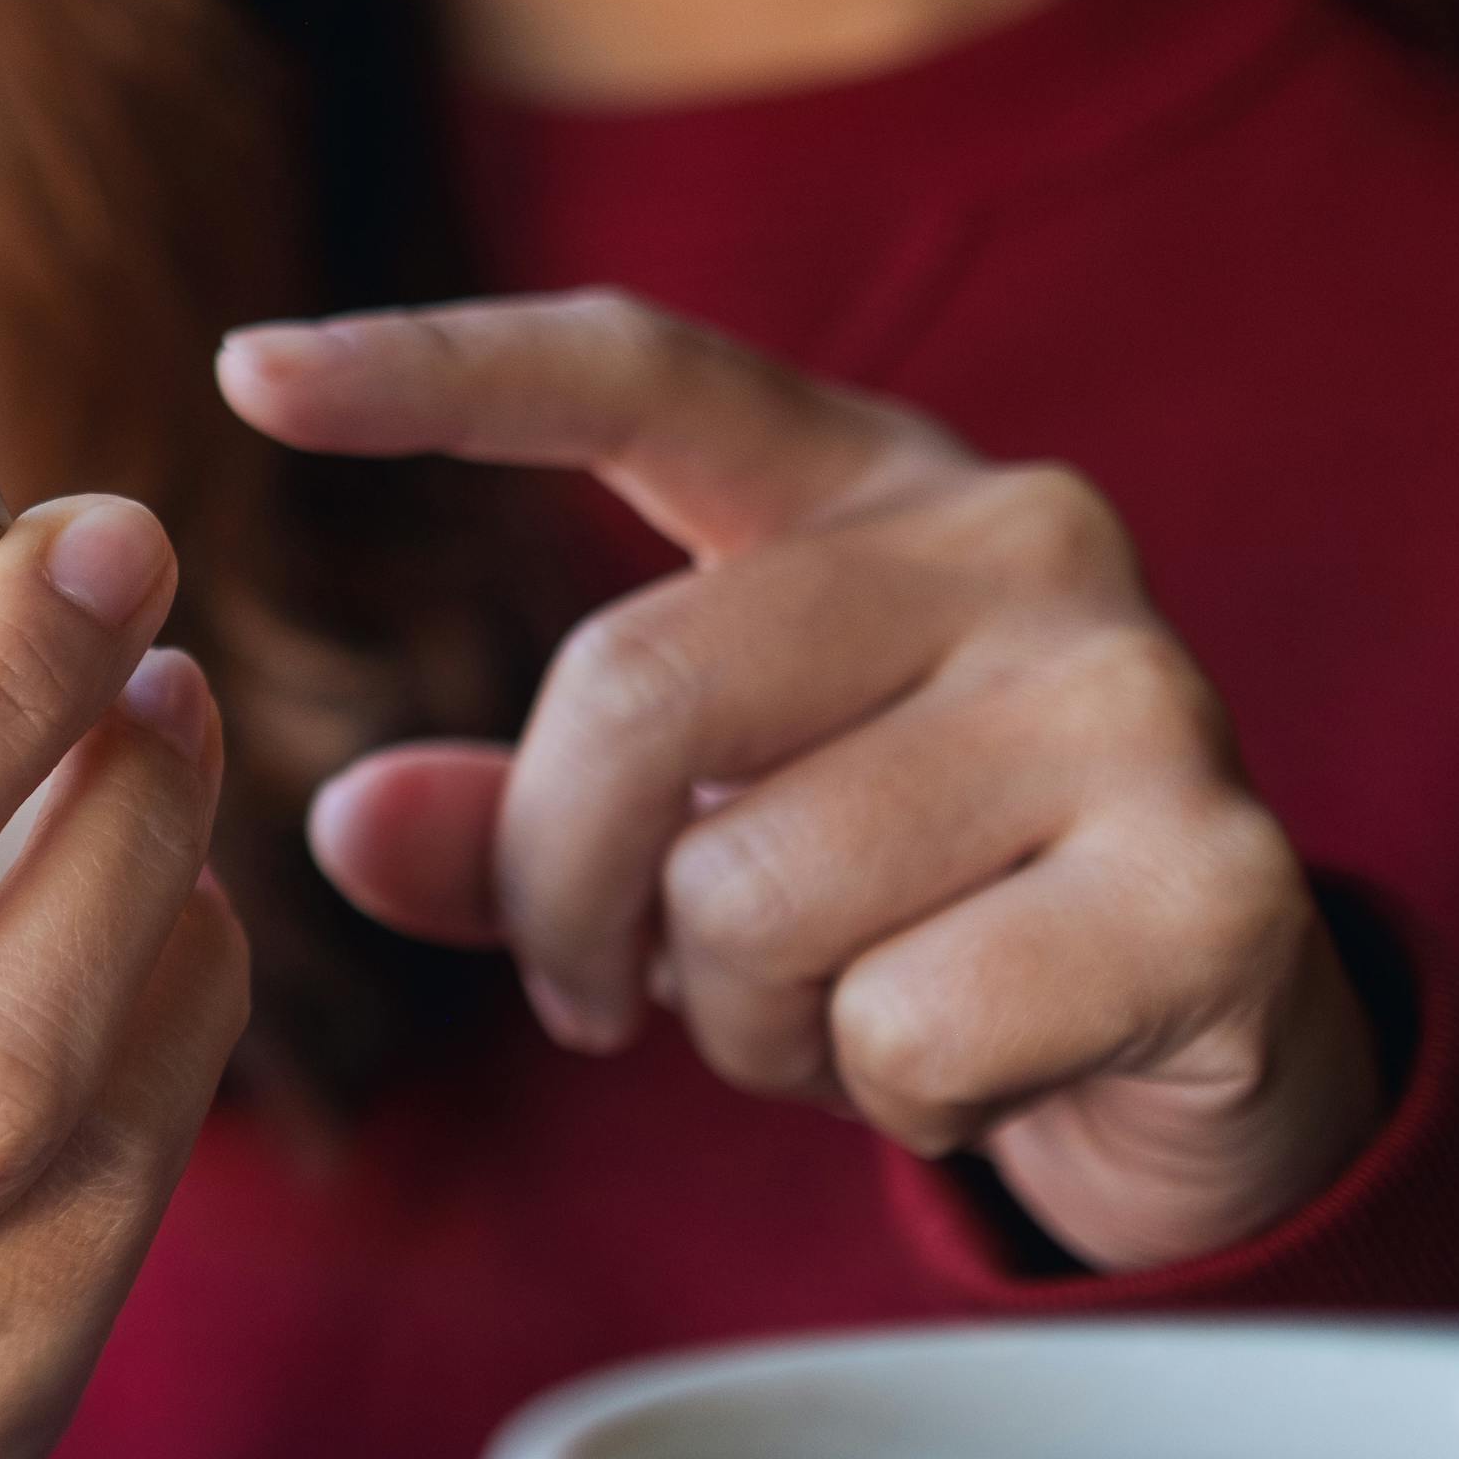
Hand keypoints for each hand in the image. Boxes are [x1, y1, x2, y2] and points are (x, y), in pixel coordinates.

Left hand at [220, 290, 1384, 1272]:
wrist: (1208, 1038)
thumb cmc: (908, 903)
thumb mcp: (689, 842)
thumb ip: (514, 824)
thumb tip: (338, 825)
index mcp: (863, 484)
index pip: (630, 373)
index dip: (434, 367)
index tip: (244, 369)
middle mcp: (1014, 538)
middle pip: (630, 690)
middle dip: (564, 892)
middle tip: (596, 989)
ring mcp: (1133, 695)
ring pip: (753, 891)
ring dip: (739, 1017)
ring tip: (835, 1005)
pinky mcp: (1214, 880)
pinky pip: (900, 1024)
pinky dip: (887, 1090)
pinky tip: (978, 1056)